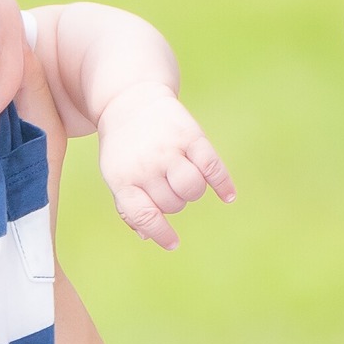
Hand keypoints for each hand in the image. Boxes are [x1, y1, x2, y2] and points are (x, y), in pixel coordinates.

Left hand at [96, 82, 234, 249]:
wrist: (129, 100)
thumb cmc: (124, 147)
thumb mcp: (115, 175)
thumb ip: (128, 205)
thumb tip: (147, 236)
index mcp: (123, 179)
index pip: (144, 215)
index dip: (161, 234)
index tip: (174, 244)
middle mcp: (146, 165)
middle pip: (173, 204)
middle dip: (175, 203)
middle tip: (169, 188)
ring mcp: (169, 149)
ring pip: (192, 189)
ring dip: (193, 193)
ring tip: (186, 183)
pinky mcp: (191, 135)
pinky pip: (212, 166)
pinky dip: (223, 184)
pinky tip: (228, 196)